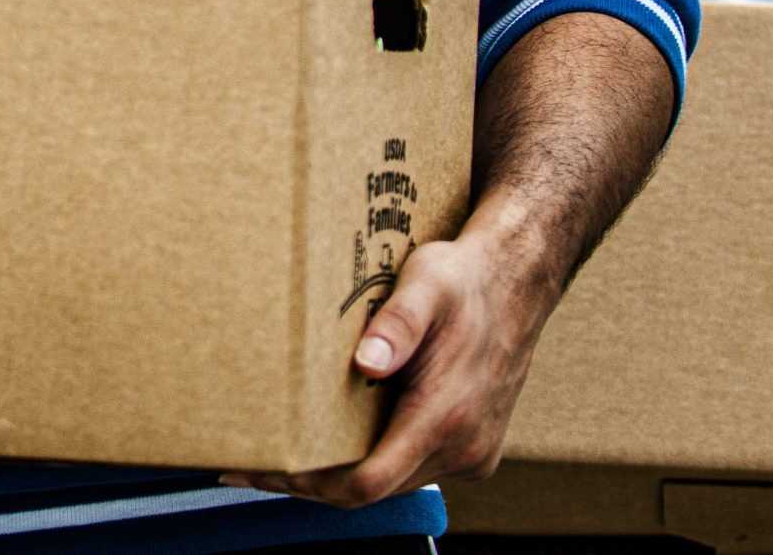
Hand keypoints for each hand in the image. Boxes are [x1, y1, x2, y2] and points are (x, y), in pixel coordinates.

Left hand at [220, 228, 558, 508]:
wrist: (517, 284)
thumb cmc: (465, 280)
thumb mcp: (427, 283)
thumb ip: (398, 324)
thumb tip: (366, 362)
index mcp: (446, 415)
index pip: (368, 482)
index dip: (312, 484)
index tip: (268, 471)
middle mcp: (462, 447)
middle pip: (373, 491)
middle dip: (312, 483)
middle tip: (255, 465)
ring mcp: (471, 453)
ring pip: (392, 483)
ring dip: (341, 475)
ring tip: (285, 453)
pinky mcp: (473, 449)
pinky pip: (412, 469)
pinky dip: (373, 461)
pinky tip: (336, 438)